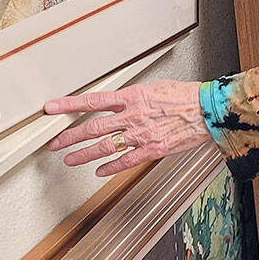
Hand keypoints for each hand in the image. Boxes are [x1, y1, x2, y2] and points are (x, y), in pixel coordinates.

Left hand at [44, 80, 212, 176]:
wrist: (206, 109)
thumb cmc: (183, 96)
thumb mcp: (152, 88)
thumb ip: (131, 98)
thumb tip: (115, 102)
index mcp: (131, 97)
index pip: (92, 101)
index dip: (69, 105)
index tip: (51, 108)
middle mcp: (132, 116)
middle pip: (92, 128)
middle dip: (70, 136)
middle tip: (54, 143)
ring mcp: (141, 134)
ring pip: (105, 146)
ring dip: (84, 154)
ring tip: (69, 160)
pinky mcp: (152, 149)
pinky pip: (126, 161)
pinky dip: (110, 167)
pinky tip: (99, 171)